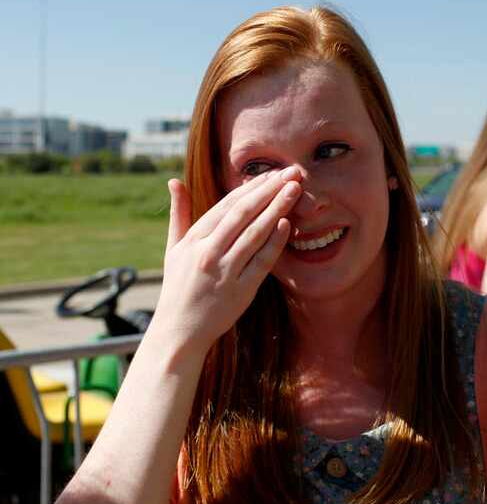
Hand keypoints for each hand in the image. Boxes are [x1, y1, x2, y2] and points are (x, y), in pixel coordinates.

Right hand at [147, 167, 301, 356]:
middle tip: (292, 173)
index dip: (251, 187)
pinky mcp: (241, 290)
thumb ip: (179, 213)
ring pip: (255, 233)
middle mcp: (208, 252)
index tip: (272, 173)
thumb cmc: (178, 286)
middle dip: (269, 190)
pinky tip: (287, 224)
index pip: (227, 205)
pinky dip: (274, 241)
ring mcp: (225, 271)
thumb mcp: (173, 248)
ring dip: (277, 208)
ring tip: (295, 190)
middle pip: (244, 213)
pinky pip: (261, 261)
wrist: (179, 330)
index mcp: (194, 239)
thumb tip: (174, 181)